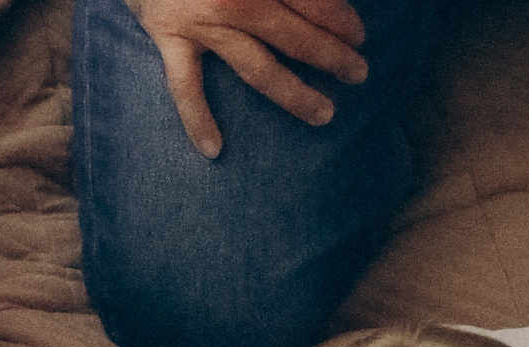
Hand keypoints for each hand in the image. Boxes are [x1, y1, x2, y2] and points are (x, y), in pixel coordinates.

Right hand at [127, 0, 367, 158]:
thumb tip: (315, 2)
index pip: (312, 0)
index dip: (341, 19)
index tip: (359, 35)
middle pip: (295, 34)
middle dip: (332, 56)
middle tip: (359, 74)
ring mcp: (203, 24)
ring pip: (258, 67)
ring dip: (294, 94)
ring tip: (324, 114)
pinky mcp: (170, 39)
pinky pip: (185, 87)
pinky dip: (197, 119)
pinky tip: (215, 150)